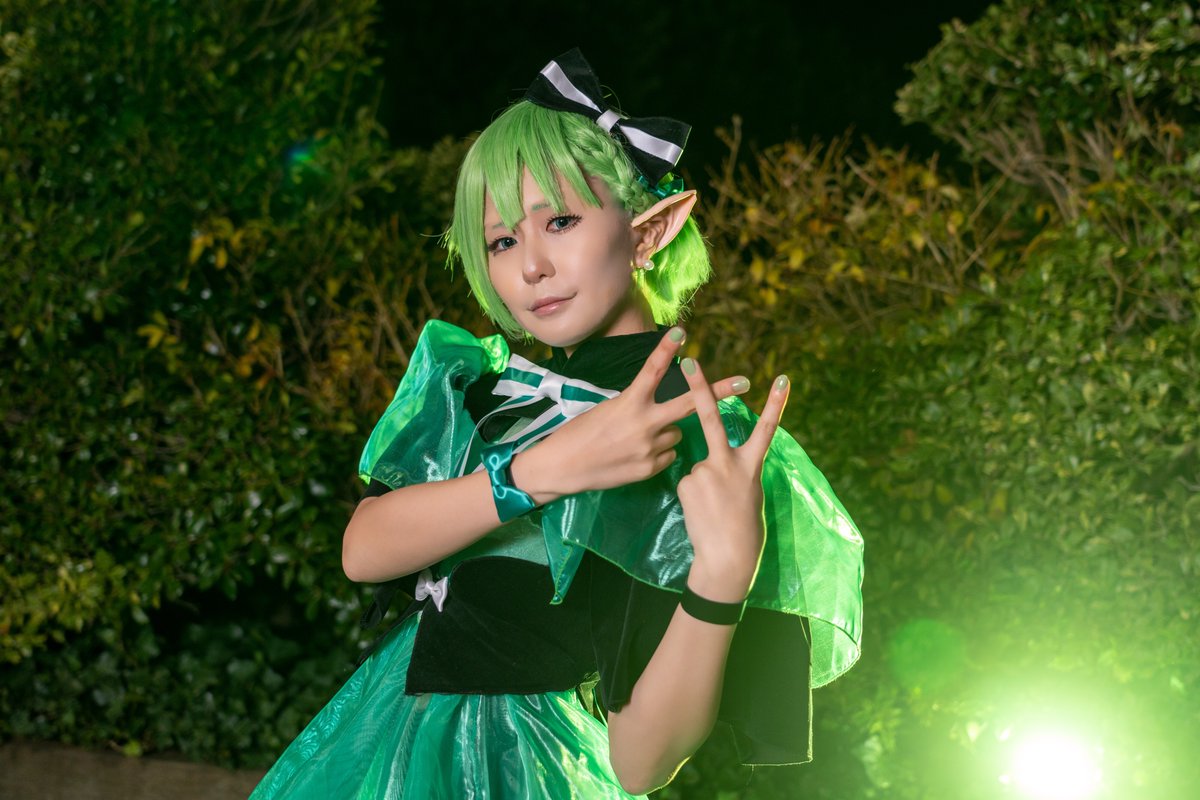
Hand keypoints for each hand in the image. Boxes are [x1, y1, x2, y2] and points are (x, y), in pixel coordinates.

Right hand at [511, 328, 749, 502]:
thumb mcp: (607, 410)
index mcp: (629, 403)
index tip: (682, 332)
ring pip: (676, 433)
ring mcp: (650, 448)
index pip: (653, 370)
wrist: (562, 468)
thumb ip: (638, 408)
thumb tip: (664, 415)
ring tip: (636, 439)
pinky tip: (635, 456)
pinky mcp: (650, 469)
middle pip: (689, 404)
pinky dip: (658, 453)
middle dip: (719, 392)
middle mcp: (644, 424)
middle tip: (745, 382)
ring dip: (666, 431)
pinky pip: (668, 456)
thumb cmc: (579, 433)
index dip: (667, 349)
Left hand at [676, 358, 789, 600]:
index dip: (776, 403)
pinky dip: (693, 493)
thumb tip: (718, 463)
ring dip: (703, 483)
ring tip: (712, 508)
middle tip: (687, 361)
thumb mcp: (750, 493)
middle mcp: (727, 463)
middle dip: (699, 387)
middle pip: (710, 419)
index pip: (767, 429)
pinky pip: (687, 481)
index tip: (783, 377)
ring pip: (698, 465)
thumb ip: (736, 471)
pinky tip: (700, 510)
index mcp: (751, 466)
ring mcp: (704, 471)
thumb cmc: (745, 529)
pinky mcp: (686, 483)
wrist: (727, 557)